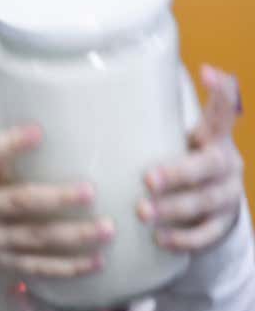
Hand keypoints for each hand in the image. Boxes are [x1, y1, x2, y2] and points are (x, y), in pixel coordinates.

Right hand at [0, 125, 113, 278]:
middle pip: (17, 201)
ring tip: (108, 228)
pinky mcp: (7, 265)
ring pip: (34, 238)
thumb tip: (79, 123)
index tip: (38, 131)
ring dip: (73, 234)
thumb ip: (22, 158)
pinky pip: (40, 268)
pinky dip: (70, 267)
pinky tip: (98, 260)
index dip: (10, 144)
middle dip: (56, 198)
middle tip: (90, 191)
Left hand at [138, 65, 243, 251]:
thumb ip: (144, 124)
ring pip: (205, 202)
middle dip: (178, 173)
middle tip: (147, 179)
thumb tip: (83, 98)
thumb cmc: (172, 159)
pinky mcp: (222, 224)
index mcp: (213, 136)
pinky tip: (160, 239)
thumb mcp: (168, 138)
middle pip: (208, 165)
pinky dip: (182, 238)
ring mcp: (227, 195)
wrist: (207, 203)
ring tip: (142, 213)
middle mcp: (225, 163)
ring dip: (173, 209)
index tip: (208, 71)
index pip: (224, 110)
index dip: (222, 91)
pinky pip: (205, 234)